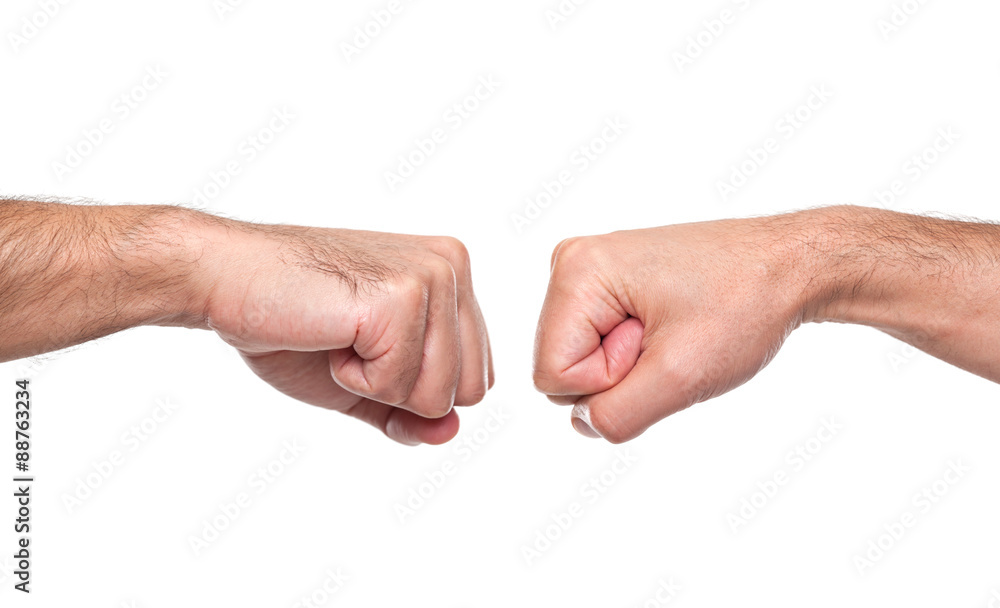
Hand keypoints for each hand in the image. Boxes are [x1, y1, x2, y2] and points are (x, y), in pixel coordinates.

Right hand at [200, 221, 493, 445]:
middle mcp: (453, 267)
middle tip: (353, 346)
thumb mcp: (366, 382)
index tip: (367, 349)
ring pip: (440, 395)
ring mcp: (432, 277)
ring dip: (377, 387)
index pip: (477, 376)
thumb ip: (413, 411)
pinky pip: (399, 387)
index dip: (417, 390)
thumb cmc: (293, 325)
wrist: (227, 282)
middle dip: (405, 393)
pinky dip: (354, 380)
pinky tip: (329, 336)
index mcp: (454, 275)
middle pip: (470, 390)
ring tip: (341, 338)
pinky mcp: (402, 297)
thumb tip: (450, 433)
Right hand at [533, 214, 814, 442]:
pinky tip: (670, 328)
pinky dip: (636, 352)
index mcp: (576, 271)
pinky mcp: (607, 284)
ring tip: (674, 331)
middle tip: (671, 338)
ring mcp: (588, 272)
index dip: (608, 382)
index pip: (552, 376)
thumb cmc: (744, 305)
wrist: (789, 266)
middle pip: (560, 367)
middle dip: (618, 373)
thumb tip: (585, 424)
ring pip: (580, 362)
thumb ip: (617, 415)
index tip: (658, 345)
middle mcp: (571, 263)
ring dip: (631, 365)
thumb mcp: (681, 376)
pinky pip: (598, 347)